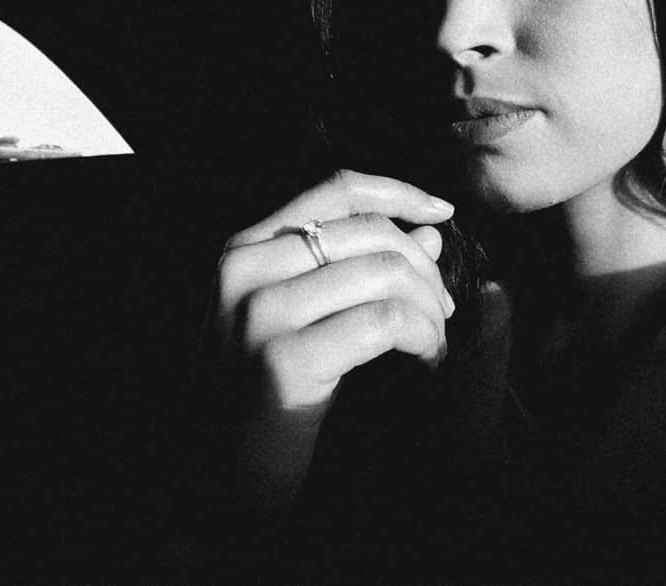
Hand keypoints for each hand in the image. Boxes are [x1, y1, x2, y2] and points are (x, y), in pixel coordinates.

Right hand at [211, 169, 455, 504]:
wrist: (221, 478)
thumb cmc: (270, 393)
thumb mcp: (308, 317)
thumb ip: (362, 267)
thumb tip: (430, 233)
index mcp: (246, 248)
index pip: (337, 188)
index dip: (400, 192)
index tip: (443, 212)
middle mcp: (243, 268)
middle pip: (372, 233)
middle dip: (426, 270)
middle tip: (442, 312)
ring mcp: (258, 313)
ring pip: (385, 274)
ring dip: (430, 310)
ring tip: (434, 342)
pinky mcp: (282, 360)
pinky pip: (385, 322)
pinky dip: (423, 339)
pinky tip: (427, 362)